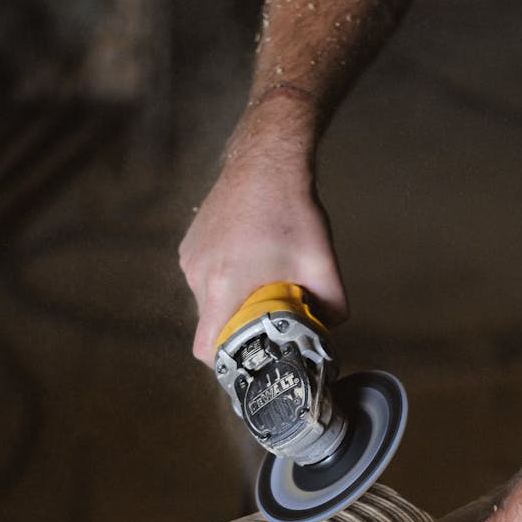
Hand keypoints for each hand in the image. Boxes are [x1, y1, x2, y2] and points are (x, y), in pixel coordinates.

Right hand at [178, 128, 347, 364]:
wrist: (266, 161)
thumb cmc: (291, 211)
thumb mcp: (322, 265)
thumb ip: (333, 307)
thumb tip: (330, 330)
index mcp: (225, 286)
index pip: (207, 349)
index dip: (226, 361)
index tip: (249, 355)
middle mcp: (199, 275)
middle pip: (212, 326)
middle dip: (239, 327)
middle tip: (269, 311)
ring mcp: (190, 259)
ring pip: (208, 302)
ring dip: (232, 300)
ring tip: (261, 277)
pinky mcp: (189, 246)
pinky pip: (203, 279)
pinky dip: (224, 279)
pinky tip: (249, 259)